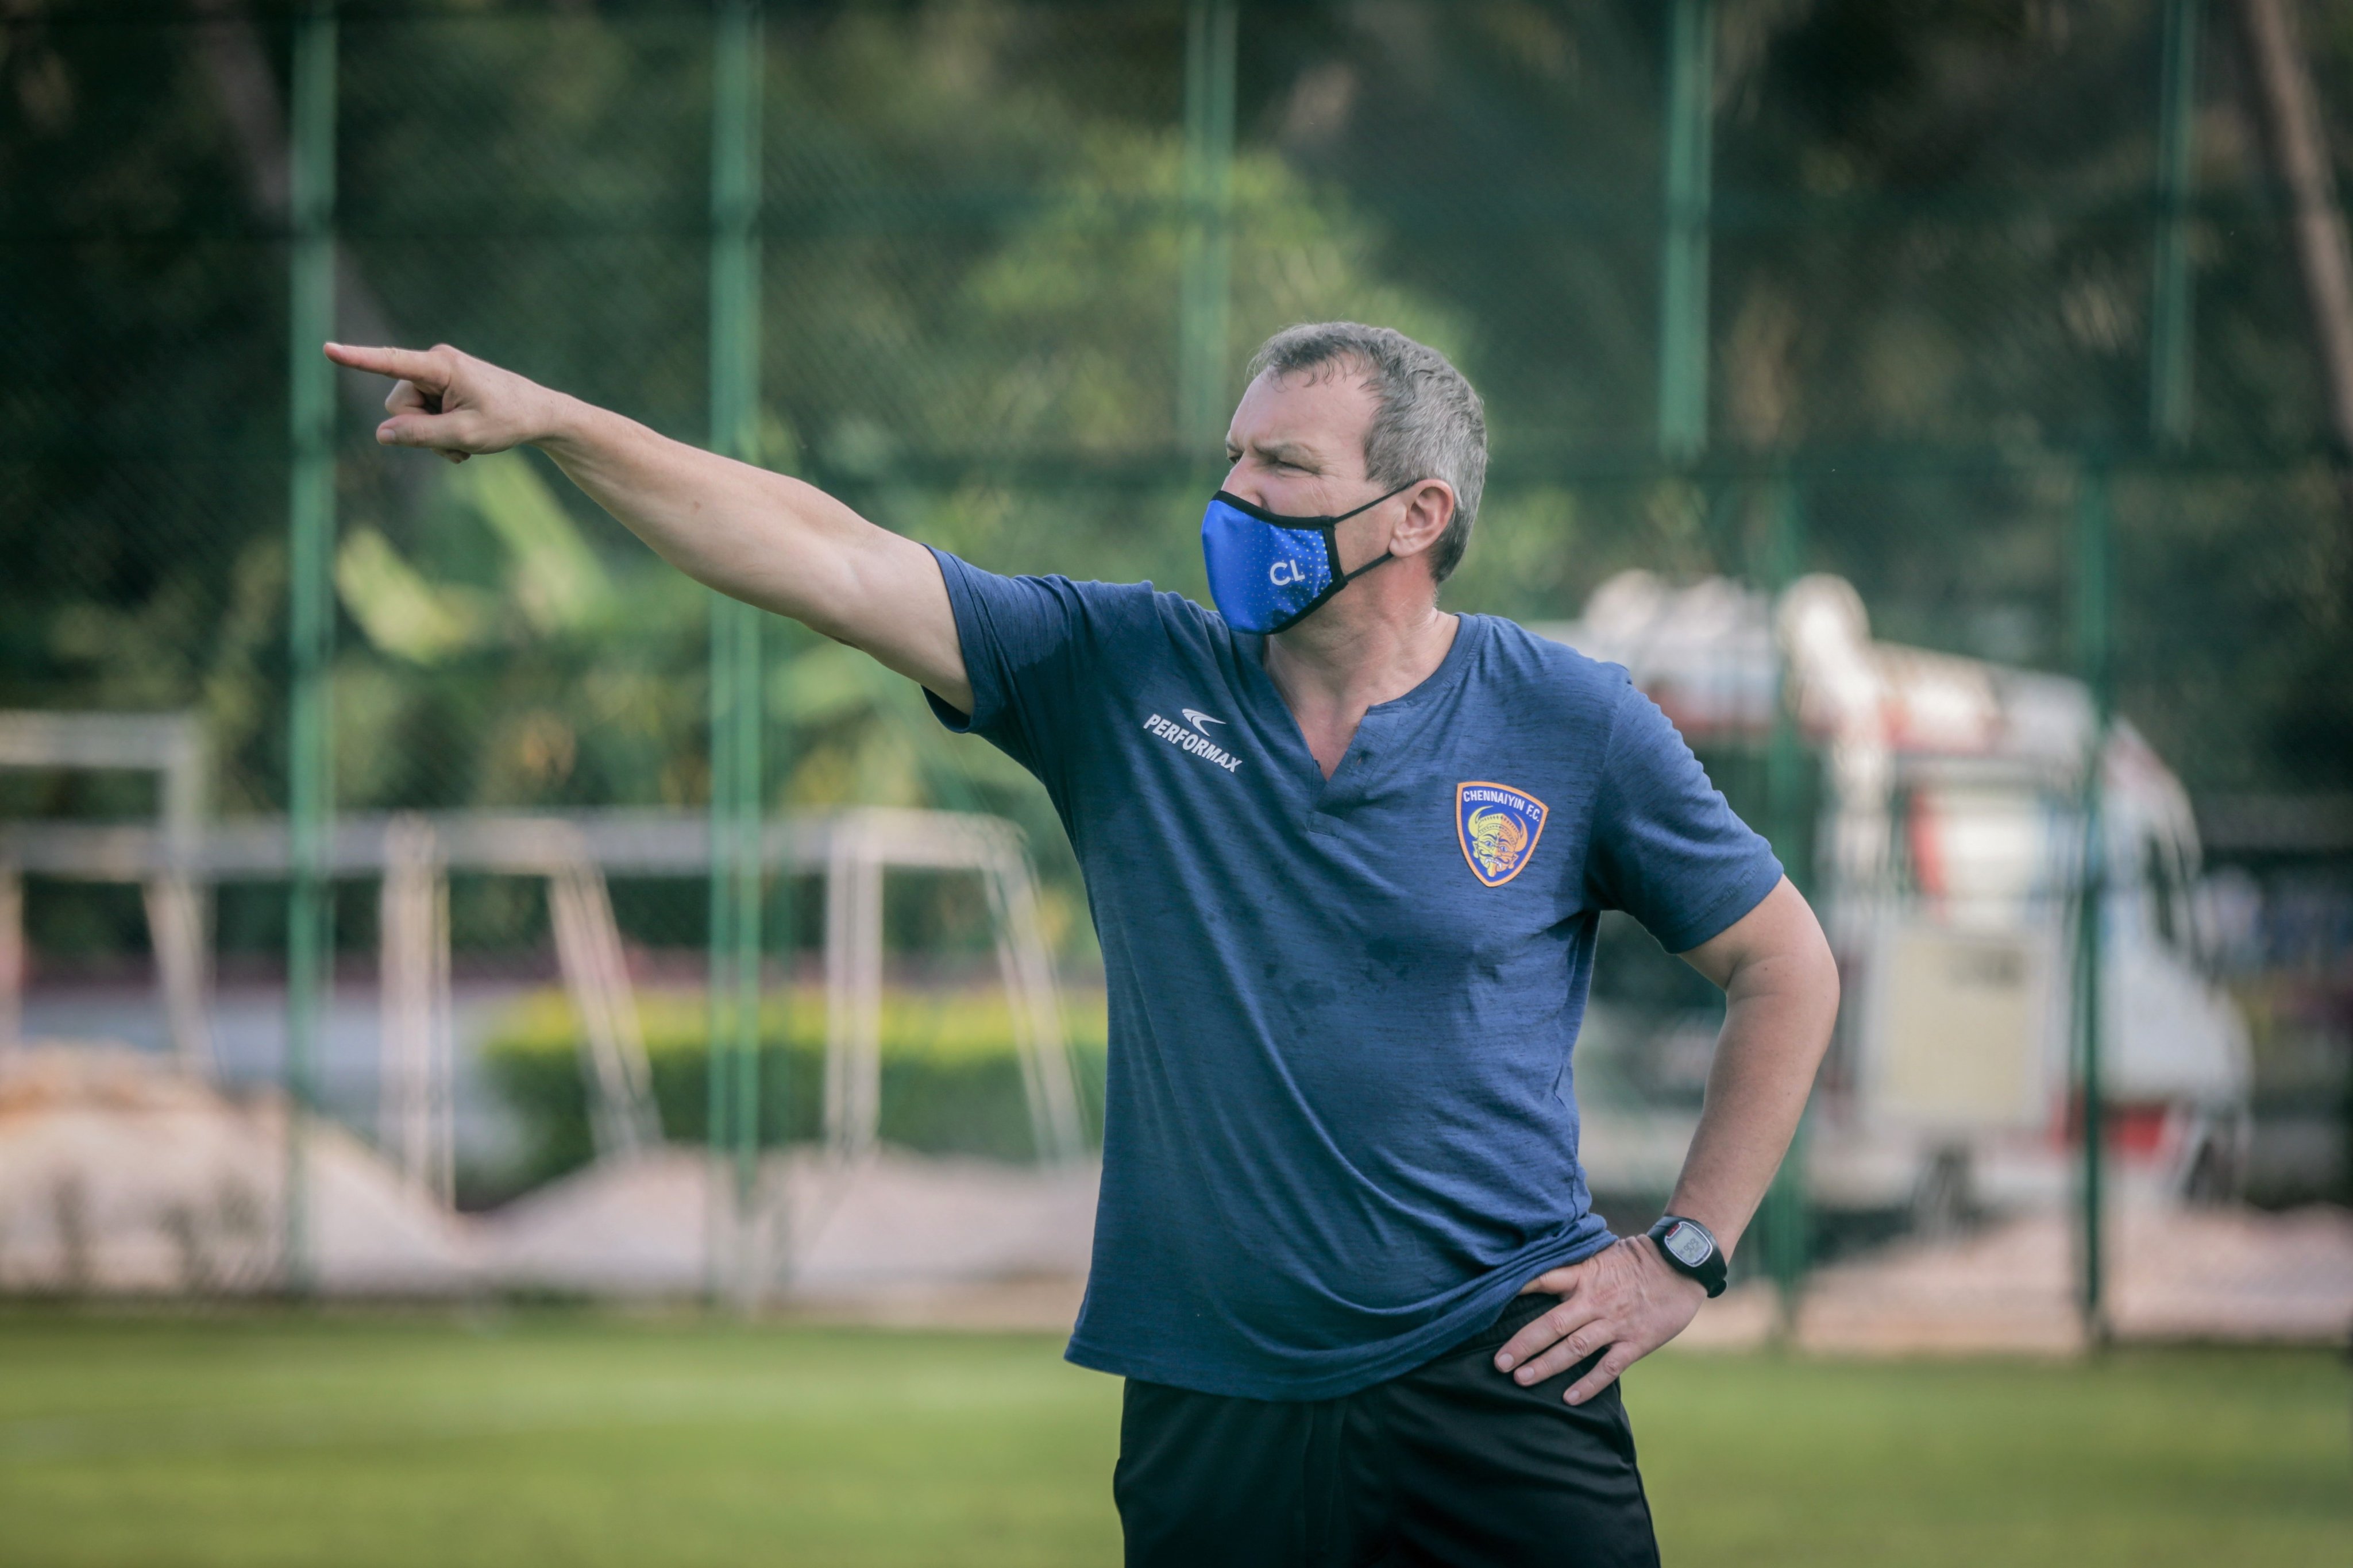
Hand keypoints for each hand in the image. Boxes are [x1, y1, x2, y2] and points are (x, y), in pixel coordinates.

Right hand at [323, 342, 560, 463]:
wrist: (540, 415)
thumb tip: (381, 435)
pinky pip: (422, 416)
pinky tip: (465, 437)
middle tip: (460, 439)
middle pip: (398, 406)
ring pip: (408, 416)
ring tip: (466, 438)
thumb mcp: (465, 435)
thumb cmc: (509, 420)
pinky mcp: (442, 387)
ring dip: (433, 436)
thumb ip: (421, 435)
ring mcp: (437, 376)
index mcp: (441, 366)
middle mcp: (434, 364)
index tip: (327, 349)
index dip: (357, 358)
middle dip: (421, 430)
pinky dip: (440, 433)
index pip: (391, 362)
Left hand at [1493, 1236, 1705, 1404]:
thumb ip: (1575, 1267)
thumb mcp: (1602, 1255)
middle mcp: (1595, 1300)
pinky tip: (1569, 1398)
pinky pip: (1609, 1367)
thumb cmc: (1637, 1260)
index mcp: (1584, 1275)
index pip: (1544, 1279)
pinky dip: (1589, 1384)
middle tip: (1498, 1362)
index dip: (1517, 1291)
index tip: (1490, 1306)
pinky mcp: (1636, 1342)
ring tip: (1521, 1379)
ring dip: (1546, 1365)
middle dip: (1523, 1344)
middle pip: (1552, 1324)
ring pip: (1575, 1348)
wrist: (1681, 1265)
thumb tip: (1542, 1273)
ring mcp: (1615, 1323)